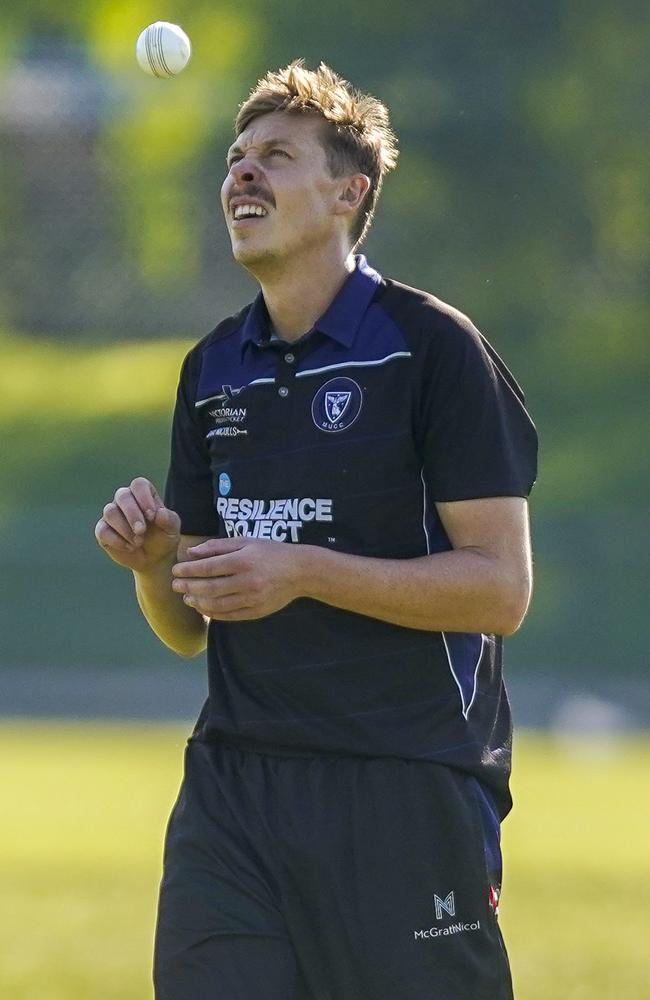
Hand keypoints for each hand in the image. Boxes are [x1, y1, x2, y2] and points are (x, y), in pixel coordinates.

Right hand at [95, 477, 180, 573]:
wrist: (154, 559)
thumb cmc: (164, 538)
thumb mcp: (172, 530)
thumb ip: (169, 520)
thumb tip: (160, 513)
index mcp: (143, 494)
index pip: (138, 485)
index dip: (143, 497)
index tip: (152, 515)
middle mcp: (125, 500)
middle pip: (122, 495)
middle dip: (132, 513)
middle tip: (142, 530)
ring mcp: (113, 514)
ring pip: (110, 512)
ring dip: (125, 528)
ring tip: (138, 542)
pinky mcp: (103, 531)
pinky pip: (102, 530)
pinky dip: (116, 540)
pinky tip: (130, 548)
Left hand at [171, 536, 304, 620]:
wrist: (300, 571)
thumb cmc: (270, 552)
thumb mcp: (246, 542)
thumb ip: (218, 546)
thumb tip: (191, 552)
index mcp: (243, 561)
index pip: (208, 567)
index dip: (188, 570)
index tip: (176, 570)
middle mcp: (247, 581)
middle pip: (209, 588)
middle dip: (188, 587)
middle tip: (175, 585)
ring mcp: (252, 599)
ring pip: (217, 605)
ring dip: (197, 602)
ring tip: (187, 597)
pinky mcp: (256, 612)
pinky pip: (229, 616)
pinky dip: (212, 613)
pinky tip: (203, 607)